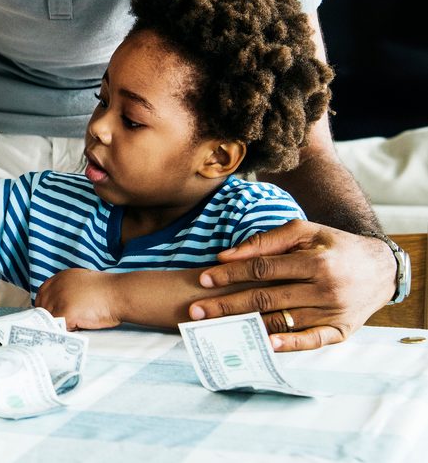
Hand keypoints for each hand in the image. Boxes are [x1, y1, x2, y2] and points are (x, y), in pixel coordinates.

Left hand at [34, 268, 120, 329]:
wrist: (120, 293)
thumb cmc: (109, 291)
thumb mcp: (83, 282)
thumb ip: (69, 289)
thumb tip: (59, 304)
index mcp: (61, 277)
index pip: (42, 294)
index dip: (45, 306)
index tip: (50, 316)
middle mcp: (56, 286)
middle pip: (43, 307)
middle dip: (50, 317)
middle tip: (62, 325)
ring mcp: (59, 299)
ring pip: (50, 319)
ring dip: (59, 325)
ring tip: (74, 325)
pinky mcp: (65, 312)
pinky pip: (58, 327)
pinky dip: (66, 331)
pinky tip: (77, 328)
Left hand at [189, 220, 392, 351]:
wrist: (381, 268)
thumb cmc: (333, 246)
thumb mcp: (305, 231)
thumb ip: (266, 241)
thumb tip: (226, 256)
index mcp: (315, 262)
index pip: (262, 269)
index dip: (231, 274)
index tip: (204, 279)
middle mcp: (325, 289)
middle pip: (265, 298)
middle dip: (227, 304)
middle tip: (196, 311)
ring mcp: (333, 313)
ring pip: (282, 321)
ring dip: (246, 325)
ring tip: (216, 329)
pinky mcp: (341, 331)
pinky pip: (311, 341)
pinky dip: (287, 345)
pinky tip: (263, 345)